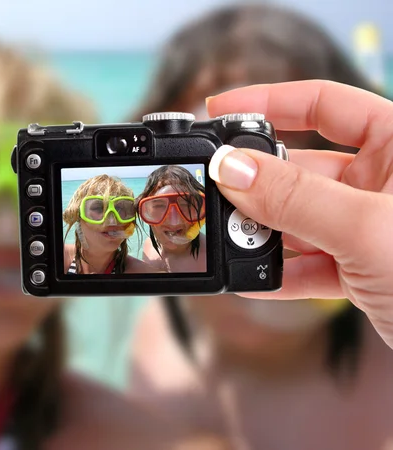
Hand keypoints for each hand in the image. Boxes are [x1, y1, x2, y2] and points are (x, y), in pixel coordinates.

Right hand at [206, 80, 392, 348]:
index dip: (270, 101)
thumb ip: (295, 197)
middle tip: (219, 191)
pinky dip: (278, 273)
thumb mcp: (370, 228)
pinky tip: (254, 280)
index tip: (221, 109)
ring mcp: (368, 227)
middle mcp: (382, 182)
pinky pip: (306, 262)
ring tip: (234, 243)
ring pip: (298, 218)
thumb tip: (233, 170)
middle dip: (257, 182)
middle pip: (301, 166)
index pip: (325, 103)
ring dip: (263, 232)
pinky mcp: (359, 269)